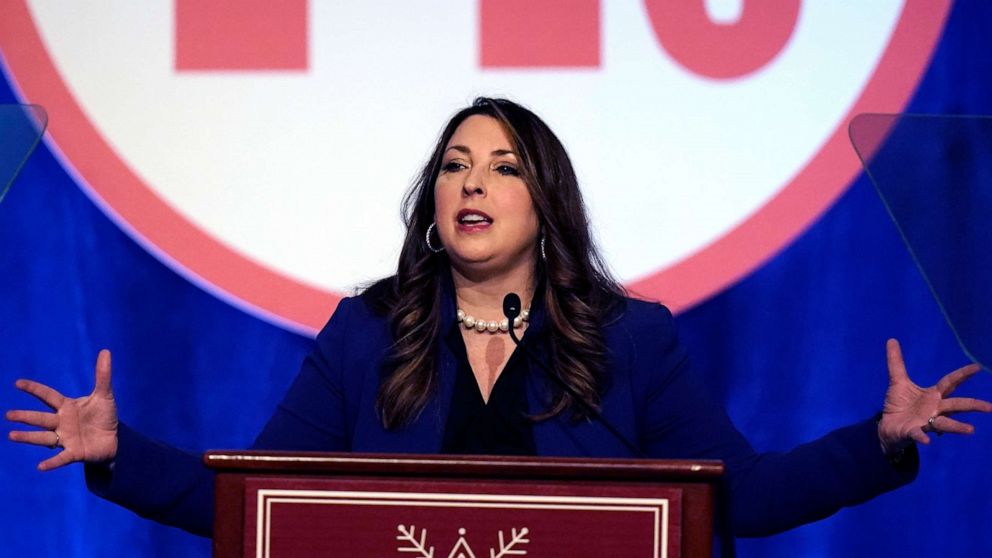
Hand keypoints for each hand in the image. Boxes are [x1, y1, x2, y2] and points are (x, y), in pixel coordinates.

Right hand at [6, 349, 118, 470]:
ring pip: (44, 437)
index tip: (18, 383)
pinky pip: (61, 458)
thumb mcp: (105, 395)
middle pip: (41, 418)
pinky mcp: (75, 453)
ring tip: (11, 435)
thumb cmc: (104, 417)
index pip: (48, 396)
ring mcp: (66, 439)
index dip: (34, 389)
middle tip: (8, 414)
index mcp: (67, 407)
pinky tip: (40, 467)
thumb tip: (106, 351)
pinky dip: (52, 462)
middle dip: (26, 417)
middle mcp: (62, 423)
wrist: (115, 439)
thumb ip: (103, 375)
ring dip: (29, 437)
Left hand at [878, 339, 991, 455]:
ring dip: (957, 426)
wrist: (888, 426)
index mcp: (933, 395)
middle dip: (972, 405)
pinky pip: (919, 435)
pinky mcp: (913, 432)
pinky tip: (926, 441)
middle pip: (955, 405)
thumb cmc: (899, 404)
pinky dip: (922, 438)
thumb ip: (896, 362)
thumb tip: (891, 339)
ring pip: (945, 424)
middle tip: (990, 407)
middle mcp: (935, 409)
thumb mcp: (897, 381)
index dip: (962, 375)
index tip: (977, 367)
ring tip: (971, 429)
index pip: (950, 383)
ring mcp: (926, 422)